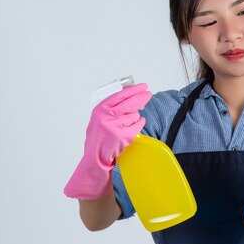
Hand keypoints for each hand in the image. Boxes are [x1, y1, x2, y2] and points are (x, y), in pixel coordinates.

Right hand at [64, 83, 151, 199]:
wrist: (95, 157)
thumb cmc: (98, 138)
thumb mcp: (98, 118)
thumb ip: (110, 109)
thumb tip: (128, 97)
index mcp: (100, 110)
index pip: (119, 95)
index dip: (132, 89)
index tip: (142, 86)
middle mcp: (107, 116)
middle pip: (129, 103)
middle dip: (141, 97)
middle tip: (148, 94)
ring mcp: (115, 126)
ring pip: (134, 115)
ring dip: (134, 118)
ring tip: (126, 124)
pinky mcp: (124, 135)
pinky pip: (138, 125)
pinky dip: (138, 124)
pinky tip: (133, 127)